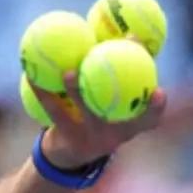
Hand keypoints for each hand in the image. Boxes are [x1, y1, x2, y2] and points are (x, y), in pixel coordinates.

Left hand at [31, 71, 166, 168]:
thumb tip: (128, 38)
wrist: (70, 155)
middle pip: (120, 115)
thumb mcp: (115, 110)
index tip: (159, 91)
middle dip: (118, 90)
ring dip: (78, 92)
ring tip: (69, 73)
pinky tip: (32, 75)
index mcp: (132, 127)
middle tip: (114, 63)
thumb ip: (123, 81)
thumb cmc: (99, 121)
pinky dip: (43, 91)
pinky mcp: (67, 136)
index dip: (157, 108)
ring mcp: (91, 138)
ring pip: (86, 113)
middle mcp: (116, 136)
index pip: (150, 118)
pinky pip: (54, 111)